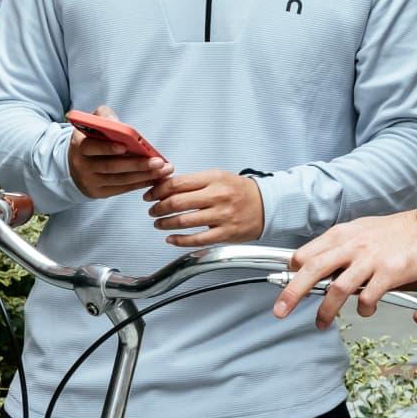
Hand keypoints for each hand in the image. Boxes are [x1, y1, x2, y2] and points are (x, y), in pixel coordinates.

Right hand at [69, 106, 172, 198]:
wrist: (74, 164)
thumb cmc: (90, 139)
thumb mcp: (92, 123)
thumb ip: (104, 116)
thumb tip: (115, 123)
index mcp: (79, 146)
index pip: (91, 147)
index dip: (107, 147)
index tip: (125, 146)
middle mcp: (83, 166)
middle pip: (110, 166)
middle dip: (136, 164)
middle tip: (158, 162)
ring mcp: (91, 181)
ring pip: (119, 180)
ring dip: (144, 176)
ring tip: (163, 170)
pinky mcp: (99, 192)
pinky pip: (122, 189)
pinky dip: (140, 184)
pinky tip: (155, 178)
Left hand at [144, 169, 263, 246]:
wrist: (266, 205)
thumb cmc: (239, 191)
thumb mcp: (219, 177)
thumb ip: (194, 182)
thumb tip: (164, 187)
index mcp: (214, 178)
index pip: (178, 183)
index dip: (159, 190)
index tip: (150, 195)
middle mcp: (218, 196)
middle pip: (177, 202)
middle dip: (158, 208)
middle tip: (153, 211)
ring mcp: (222, 216)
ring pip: (183, 221)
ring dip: (165, 224)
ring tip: (159, 223)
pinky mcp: (225, 233)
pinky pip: (196, 240)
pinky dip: (179, 240)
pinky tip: (171, 238)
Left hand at [273, 211, 416, 329]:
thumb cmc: (394, 232)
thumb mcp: (360, 230)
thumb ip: (338, 246)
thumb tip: (315, 263)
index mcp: (342, 234)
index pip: (307, 253)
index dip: (292, 271)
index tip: (285, 284)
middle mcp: (352, 246)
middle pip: (313, 269)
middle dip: (292, 292)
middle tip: (281, 310)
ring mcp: (370, 260)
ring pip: (337, 289)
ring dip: (326, 311)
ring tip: (321, 322)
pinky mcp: (388, 273)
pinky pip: (367, 298)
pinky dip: (362, 309)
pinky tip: (365, 310)